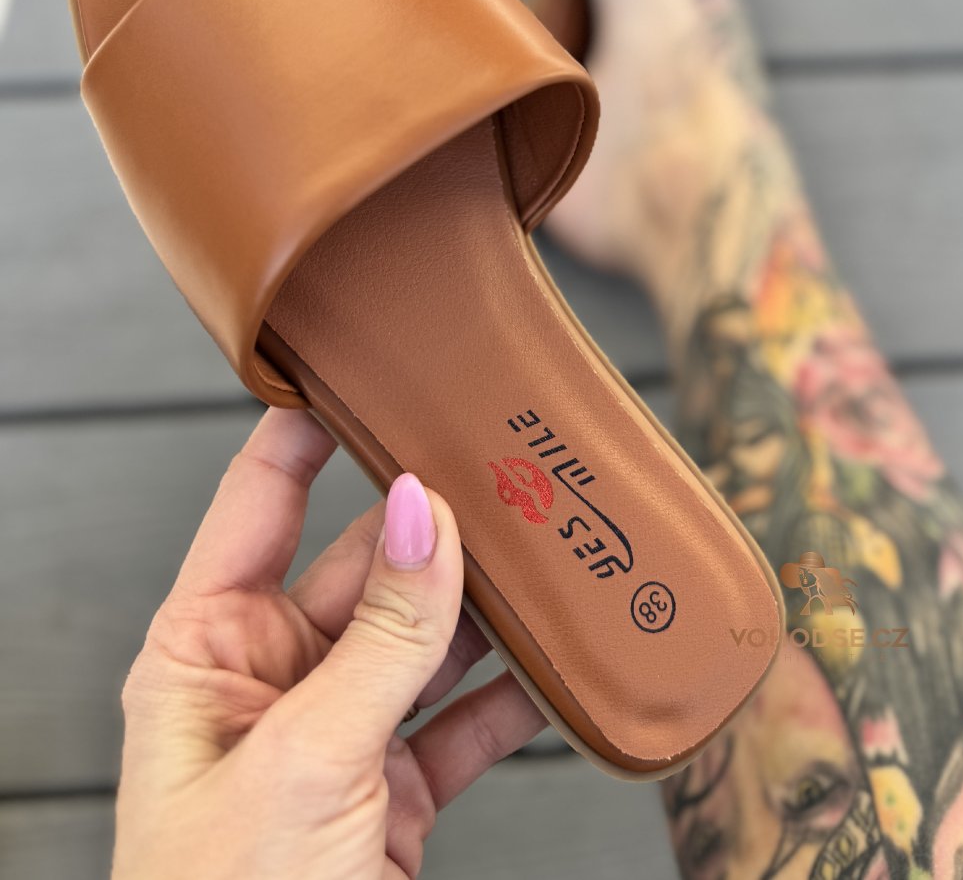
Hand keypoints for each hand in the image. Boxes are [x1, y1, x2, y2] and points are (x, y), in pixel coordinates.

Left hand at [112, 407, 544, 877]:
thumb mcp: (305, 760)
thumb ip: (380, 636)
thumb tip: (421, 510)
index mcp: (209, 647)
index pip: (261, 500)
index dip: (310, 427)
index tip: (371, 364)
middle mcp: (271, 678)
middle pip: (366, 564)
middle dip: (436, 521)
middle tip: (507, 465)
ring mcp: (336, 734)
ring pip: (424, 638)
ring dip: (487, 604)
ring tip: (552, 549)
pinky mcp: (390, 792)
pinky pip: (461, 719)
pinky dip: (513, 696)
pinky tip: (560, 666)